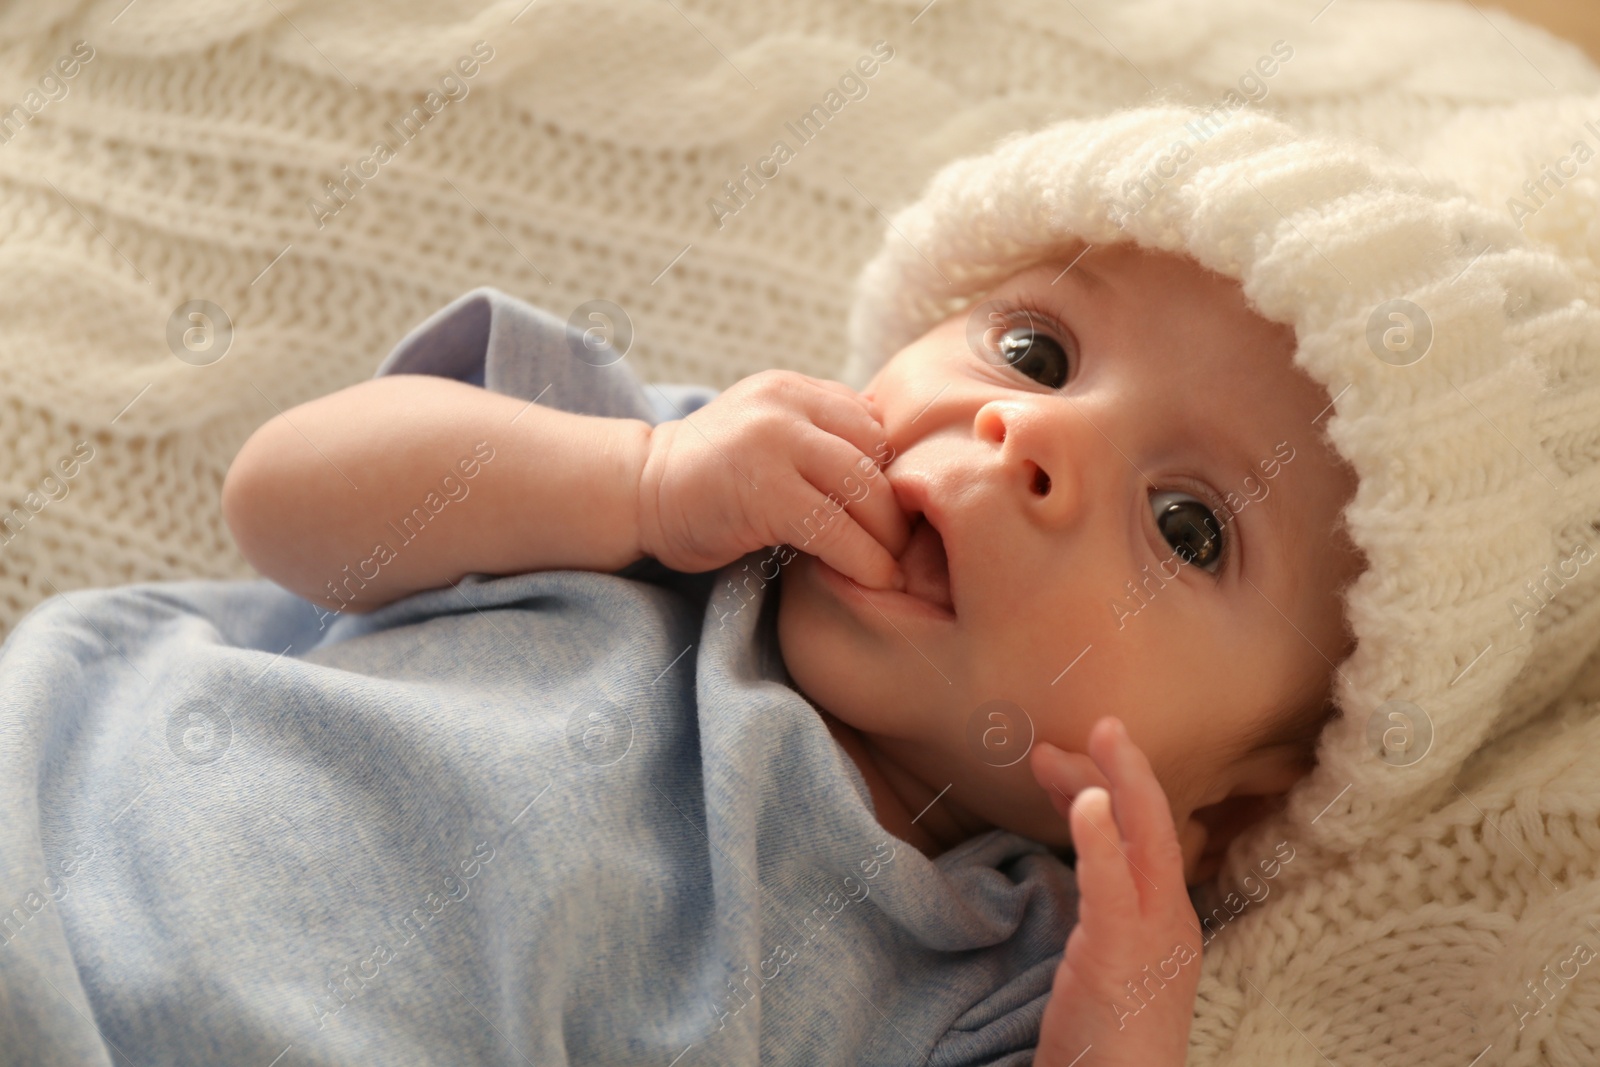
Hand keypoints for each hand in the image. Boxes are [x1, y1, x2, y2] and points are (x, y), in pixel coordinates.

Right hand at [636, 370, 911, 587]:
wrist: (636, 491)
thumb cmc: (710, 479)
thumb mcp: (768, 435)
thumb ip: (818, 438)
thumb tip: (894, 473)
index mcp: (795, 388)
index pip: (875, 423)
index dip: (896, 472)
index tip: (904, 513)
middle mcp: (788, 404)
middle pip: (878, 455)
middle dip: (900, 506)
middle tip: (910, 547)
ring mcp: (774, 442)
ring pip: (865, 490)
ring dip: (889, 537)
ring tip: (894, 568)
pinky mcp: (764, 489)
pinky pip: (836, 528)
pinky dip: (864, 560)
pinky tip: (872, 579)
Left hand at [1030, 717, 1203, 1066]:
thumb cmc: (1110, 1045)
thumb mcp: (1111, 968)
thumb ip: (1104, 919)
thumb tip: (1085, 878)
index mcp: (1168, 922)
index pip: (1144, 837)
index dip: (1112, 791)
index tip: (1075, 763)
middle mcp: (1171, 920)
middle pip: (1150, 826)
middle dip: (1118, 771)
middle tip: (1079, 732)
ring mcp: (1153, 936)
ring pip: (1144, 839)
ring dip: (1116, 781)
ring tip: (1096, 736)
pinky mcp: (1119, 955)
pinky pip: (1112, 886)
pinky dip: (1100, 838)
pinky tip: (1086, 803)